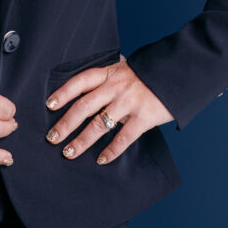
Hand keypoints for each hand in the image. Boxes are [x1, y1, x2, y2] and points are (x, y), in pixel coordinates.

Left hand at [44, 54, 172, 164]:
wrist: (178, 72)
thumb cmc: (149, 73)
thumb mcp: (126, 69)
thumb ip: (109, 77)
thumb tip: (88, 86)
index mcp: (109, 73)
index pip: (80, 81)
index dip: (63, 93)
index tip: (49, 105)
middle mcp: (116, 87)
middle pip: (84, 106)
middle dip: (66, 123)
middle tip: (52, 137)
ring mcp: (129, 102)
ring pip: (99, 124)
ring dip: (82, 140)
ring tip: (69, 152)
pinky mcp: (143, 117)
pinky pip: (123, 138)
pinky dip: (111, 150)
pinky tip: (101, 159)